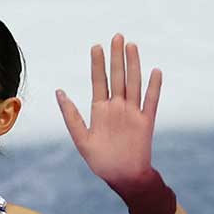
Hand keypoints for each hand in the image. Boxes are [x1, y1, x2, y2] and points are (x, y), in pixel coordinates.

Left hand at [55, 33, 161, 183]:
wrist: (123, 177)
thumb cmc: (101, 161)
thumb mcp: (81, 138)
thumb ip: (71, 115)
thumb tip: (59, 92)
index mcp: (100, 110)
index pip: (98, 81)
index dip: (98, 64)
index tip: (96, 46)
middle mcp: (117, 108)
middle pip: (117, 77)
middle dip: (116, 57)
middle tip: (117, 36)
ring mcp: (132, 113)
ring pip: (133, 83)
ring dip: (133, 65)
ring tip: (132, 46)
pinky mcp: (146, 122)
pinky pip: (151, 102)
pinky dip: (154, 87)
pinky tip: (155, 72)